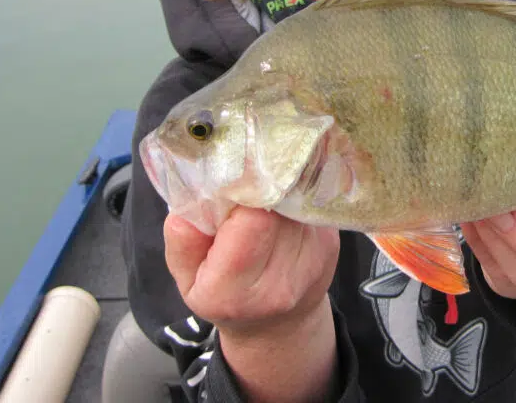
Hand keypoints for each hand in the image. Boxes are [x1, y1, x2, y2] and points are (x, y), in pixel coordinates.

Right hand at [164, 205, 338, 339]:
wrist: (277, 329)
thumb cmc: (224, 297)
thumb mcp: (188, 279)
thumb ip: (183, 240)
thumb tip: (197, 195)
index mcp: (233, 293)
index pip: (252, 222)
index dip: (242, 193)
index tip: (229, 185)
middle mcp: (279, 283)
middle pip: (277, 208)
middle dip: (259, 190)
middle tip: (243, 190)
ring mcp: (313, 264)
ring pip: (295, 202)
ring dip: (276, 193)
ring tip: (260, 205)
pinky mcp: (332, 246)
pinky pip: (309, 205)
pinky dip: (292, 200)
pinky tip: (280, 213)